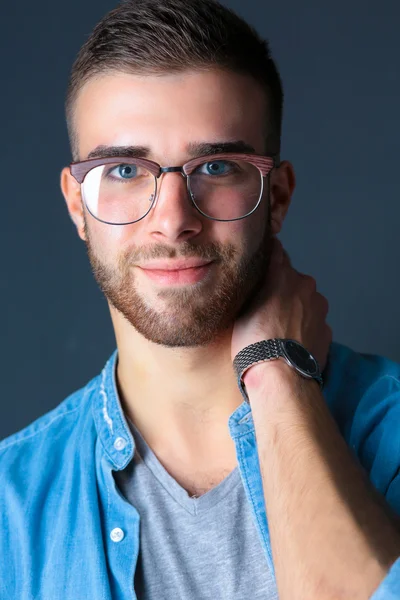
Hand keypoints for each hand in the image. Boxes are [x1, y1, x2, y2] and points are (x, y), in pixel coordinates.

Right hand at [231, 238, 331, 372]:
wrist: (281, 378)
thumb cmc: (254, 342)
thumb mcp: (244, 308)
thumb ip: (257, 286)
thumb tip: (260, 274)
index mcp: (284, 276)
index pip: (277, 253)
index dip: (269, 256)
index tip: (263, 257)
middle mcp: (306, 287)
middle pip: (293, 280)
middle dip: (282, 288)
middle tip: (265, 307)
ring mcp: (320, 309)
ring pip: (306, 301)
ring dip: (295, 309)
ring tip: (279, 329)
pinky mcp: (327, 330)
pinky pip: (313, 323)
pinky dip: (304, 328)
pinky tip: (292, 342)